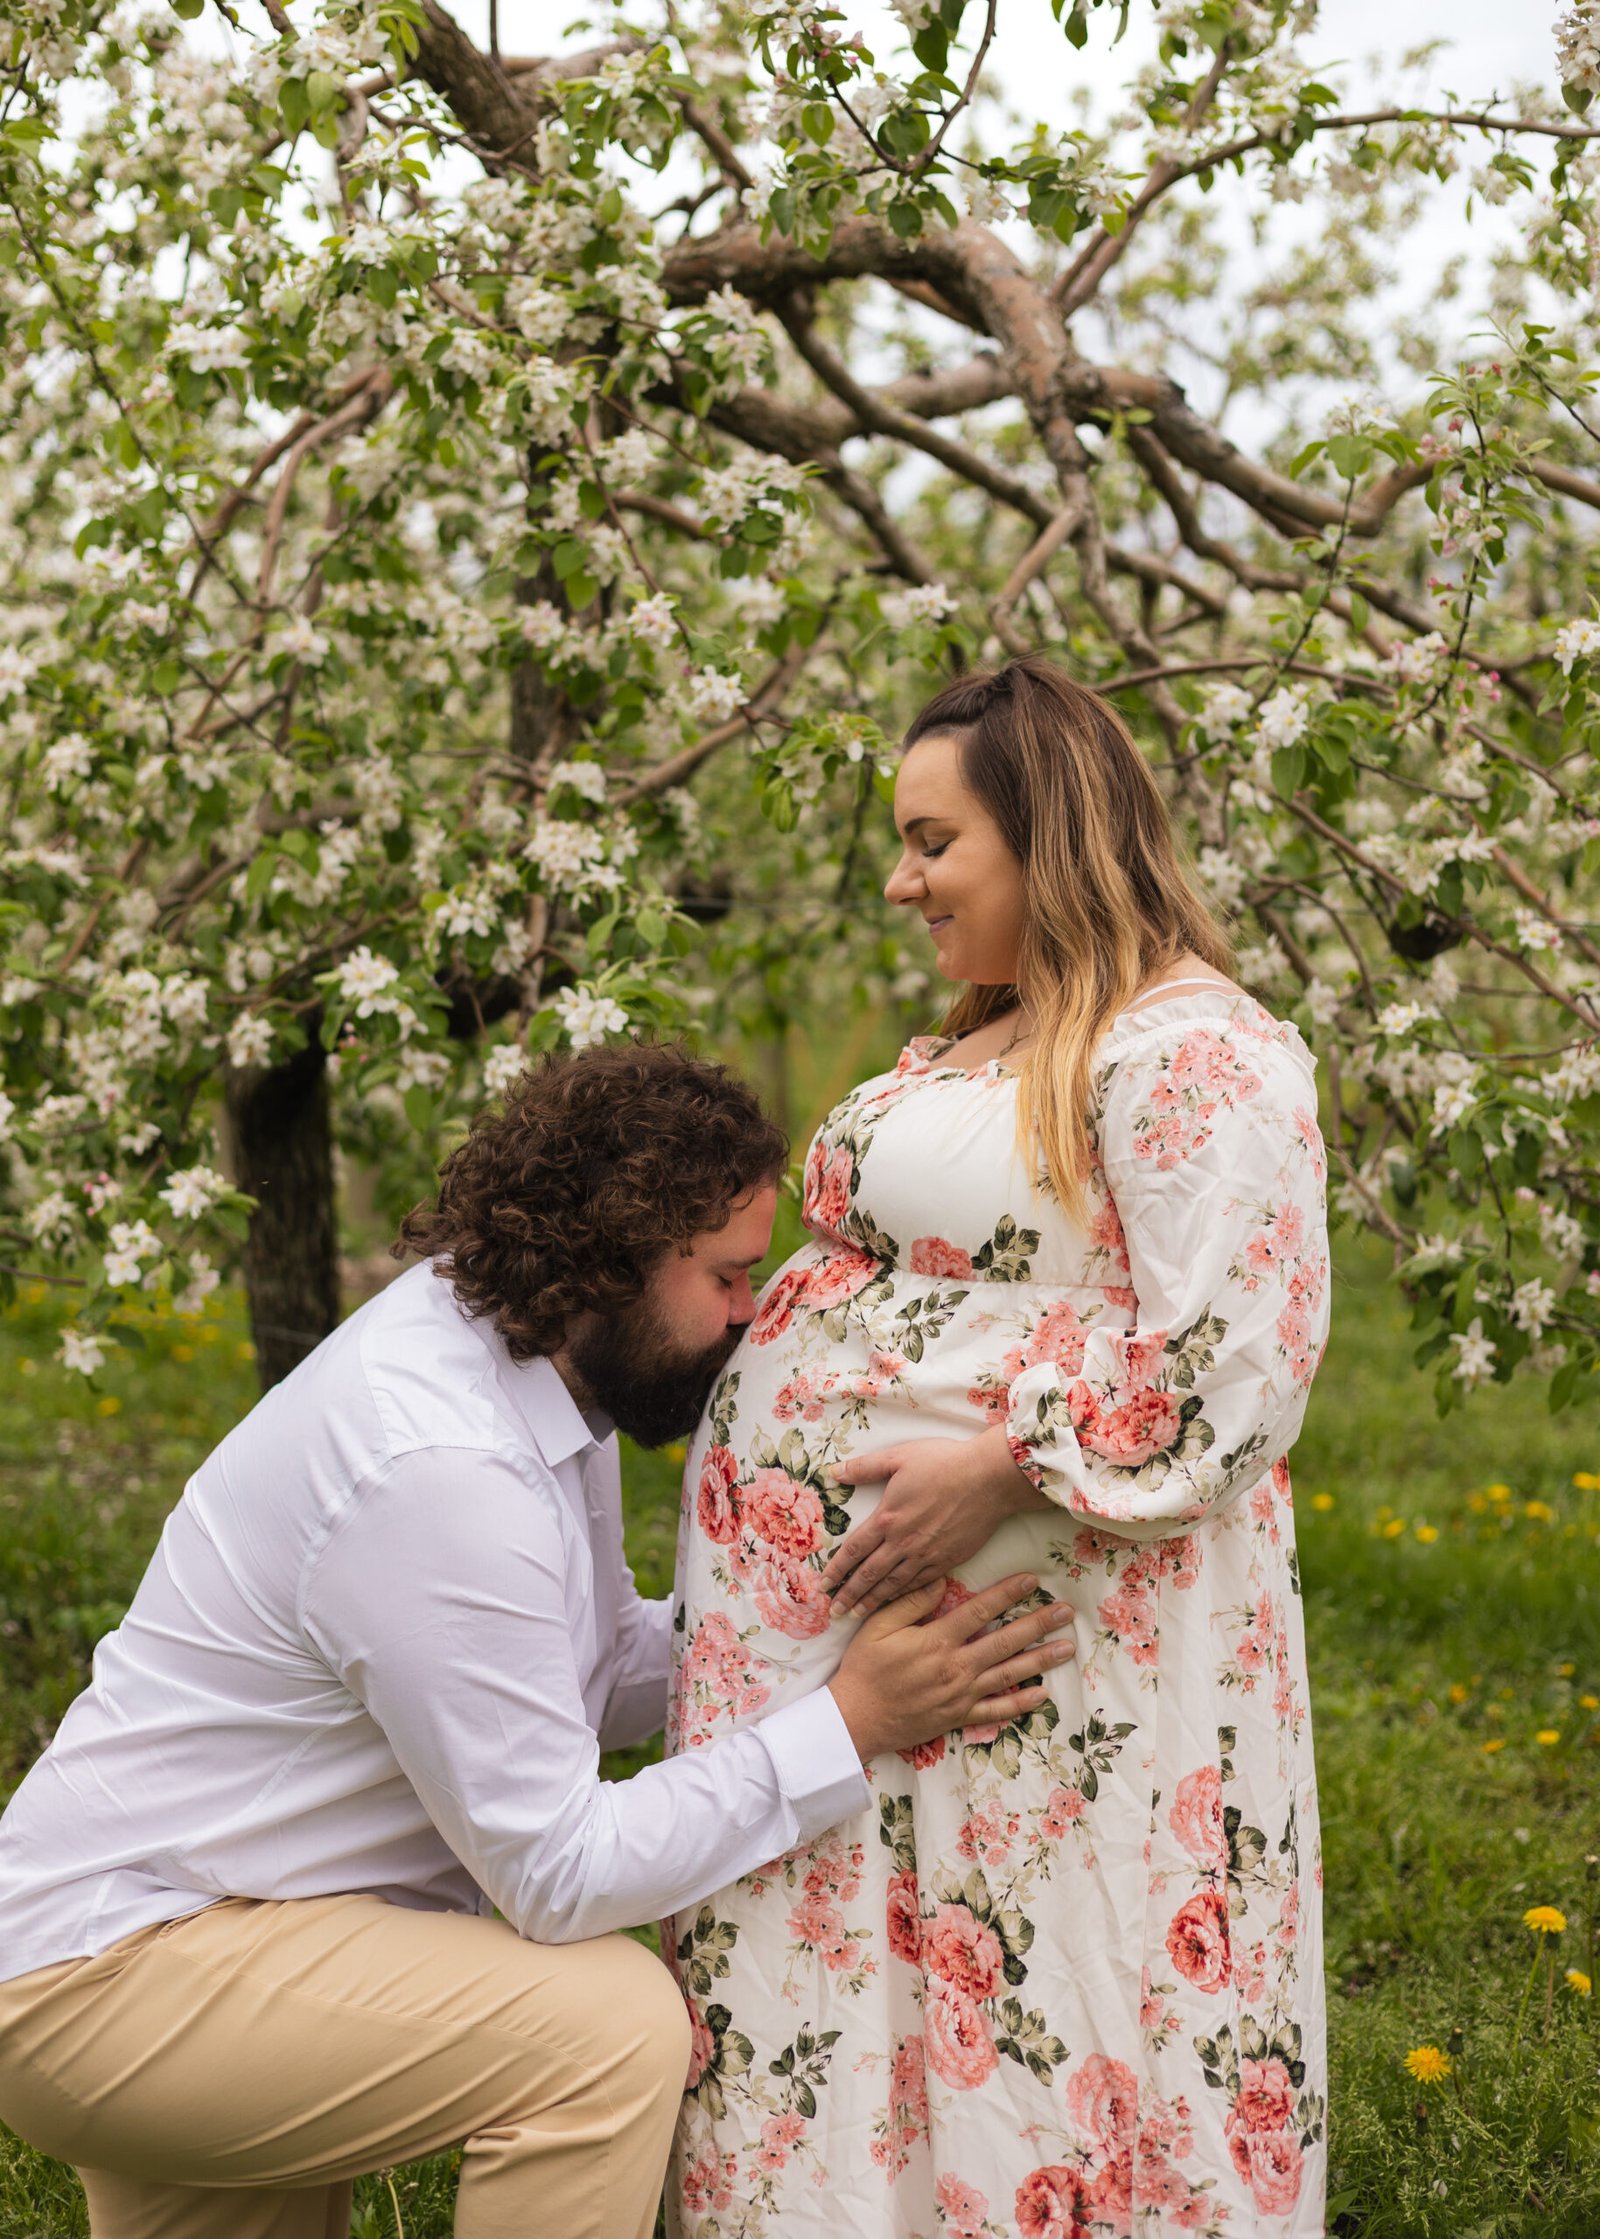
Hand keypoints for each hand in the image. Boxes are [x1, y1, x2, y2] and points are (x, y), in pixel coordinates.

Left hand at [821, 1430, 1046, 1616]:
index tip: (823, 1585)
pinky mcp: (948, 1559)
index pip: (854, 1550)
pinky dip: (903, 1596)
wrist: (989, 1478)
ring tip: (857, 1614)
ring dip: (872, 1601)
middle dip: (849, 1595)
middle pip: (869, 1574)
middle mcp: (903, 1542)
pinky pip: (920, 1584)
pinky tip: (895, 1602)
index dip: (837, 1570)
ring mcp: (926, 1554)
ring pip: (893, 1584)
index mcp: (887, 1518)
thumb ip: (865, 1468)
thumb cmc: (944, 1462)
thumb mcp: (899, 1456)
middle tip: (833, 1612)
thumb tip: (834, 1472)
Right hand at [826, 1571, 1074, 1762]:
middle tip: (1066, 1612)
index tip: (1032, 1580)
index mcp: (937, 1641)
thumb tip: (941, 1580)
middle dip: (1039, 1624)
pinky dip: (1020, 1702)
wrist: (856, 1719)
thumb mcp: (878, 1626)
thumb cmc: (864, 1668)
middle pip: (1005, 1641)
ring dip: (1040, 1660)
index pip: (979, 1610)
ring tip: (1067, 1647)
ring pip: (1009, 1674)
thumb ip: (910, 1602)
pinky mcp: (959, 1716)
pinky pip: (996, 1710)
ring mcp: (961, 1695)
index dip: (1008, 1593)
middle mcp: (956, 1667)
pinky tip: (1041, 1693)